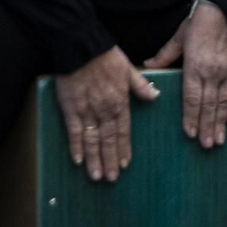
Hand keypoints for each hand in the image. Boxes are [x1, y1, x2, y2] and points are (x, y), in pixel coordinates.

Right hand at [53, 46, 159, 181]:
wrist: (81, 46)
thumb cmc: (106, 55)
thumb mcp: (129, 68)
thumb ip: (140, 85)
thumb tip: (156, 95)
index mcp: (120, 101)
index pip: (123, 130)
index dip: (123, 148)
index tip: (124, 164)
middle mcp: (105, 109)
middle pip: (108, 139)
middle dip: (109, 160)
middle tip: (111, 179)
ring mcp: (87, 110)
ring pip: (92, 140)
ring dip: (94, 159)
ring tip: (96, 176)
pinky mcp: (70, 108)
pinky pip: (73, 131)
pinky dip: (76, 146)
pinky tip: (78, 160)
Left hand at [144, 0, 226, 149]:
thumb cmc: (199, 22)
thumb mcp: (178, 37)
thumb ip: (164, 55)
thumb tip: (147, 66)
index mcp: (195, 66)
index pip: (192, 98)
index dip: (191, 117)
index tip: (190, 134)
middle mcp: (212, 72)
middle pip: (208, 105)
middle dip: (207, 126)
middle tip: (207, 145)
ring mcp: (226, 71)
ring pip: (223, 102)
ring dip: (221, 122)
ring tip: (219, 139)